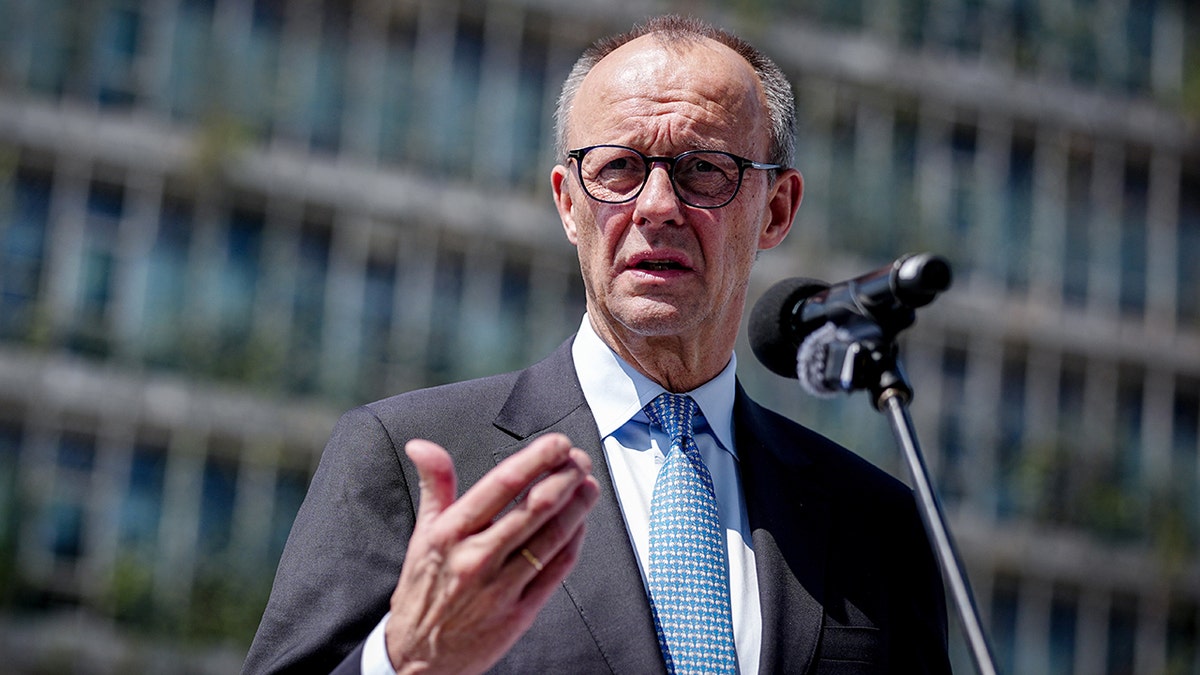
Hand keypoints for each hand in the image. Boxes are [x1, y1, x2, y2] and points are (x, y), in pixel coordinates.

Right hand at [385, 433, 599, 673]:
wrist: (418, 656)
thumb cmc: (424, 590)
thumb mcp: (423, 533)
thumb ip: (434, 484)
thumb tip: (423, 446)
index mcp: (452, 533)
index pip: (502, 484)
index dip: (536, 459)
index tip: (557, 444)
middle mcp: (477, 557)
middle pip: (535, 508)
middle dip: (566, 477)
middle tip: (580, 460)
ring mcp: (501, 586)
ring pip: (551, 537)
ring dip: (577, 507)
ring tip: (588, 485)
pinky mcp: (519, 612)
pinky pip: (556, 570)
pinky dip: (573, 543)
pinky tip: (580, 525)